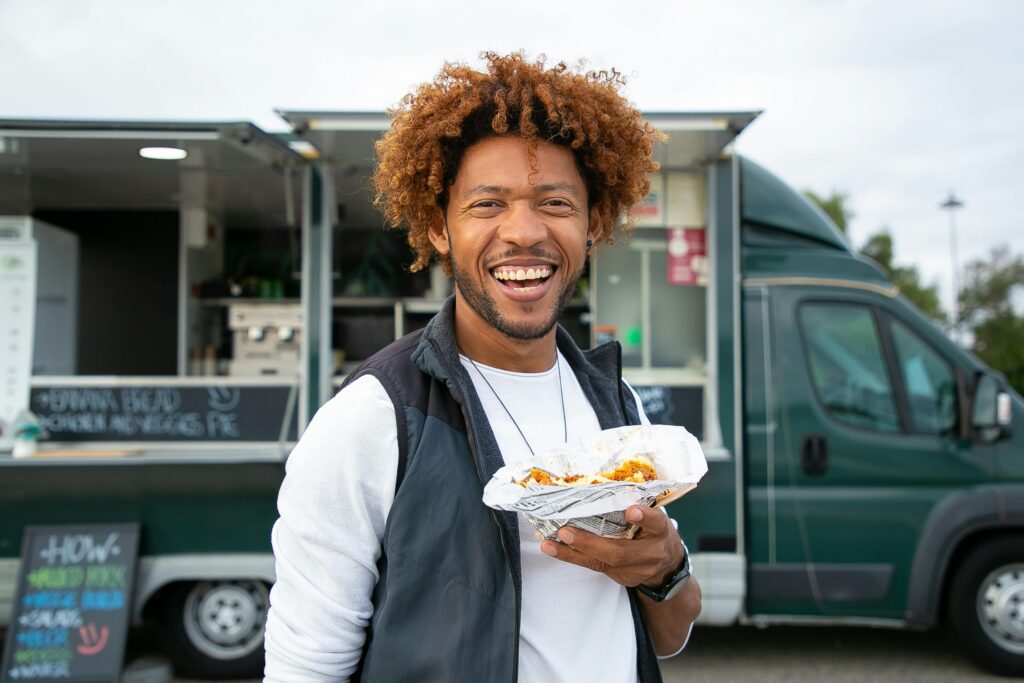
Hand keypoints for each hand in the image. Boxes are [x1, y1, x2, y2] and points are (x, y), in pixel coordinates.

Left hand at [540, 505, 684, 588]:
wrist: (666, 565)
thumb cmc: (653, 531)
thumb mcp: (653, 515)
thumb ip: (635, 505)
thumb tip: (601, 486)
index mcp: (660, 531)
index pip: (655, 523)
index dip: (644, 517)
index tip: (630, 510)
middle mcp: (650, 553)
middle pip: (620, 552)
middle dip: (590, 543)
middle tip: (566, 532)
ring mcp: (636, 570)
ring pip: (602, 563)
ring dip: (573, 553)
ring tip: (550, 544)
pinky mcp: (623, 579)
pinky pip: (596, 567)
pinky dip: (574, 557)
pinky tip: (555, 549)